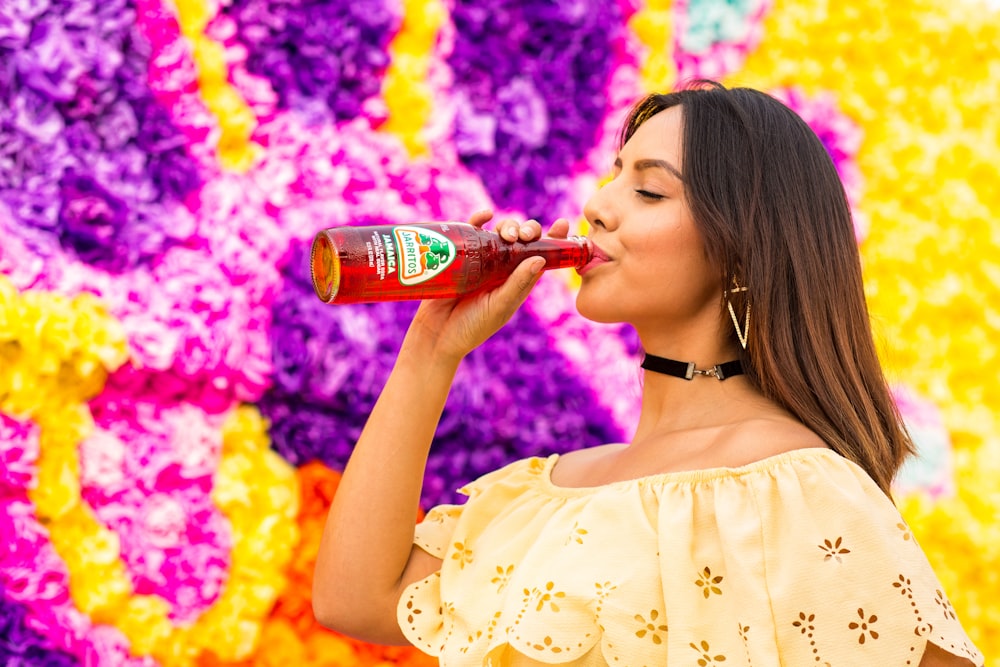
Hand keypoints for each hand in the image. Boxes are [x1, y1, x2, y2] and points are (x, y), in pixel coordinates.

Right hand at [405, 210, 561, 363]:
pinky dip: (480, 219)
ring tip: (506, 233)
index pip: (540, 256)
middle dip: (528, 230)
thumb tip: (540, 258)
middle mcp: (503, 269)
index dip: (553, 240)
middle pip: (522, 240)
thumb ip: (517, 284)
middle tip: (524, 235)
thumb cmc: (471, 327)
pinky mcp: (461, 254)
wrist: (436, 334)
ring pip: (500, 233)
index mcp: (518, 282)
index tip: (562, 224)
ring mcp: (482, 260)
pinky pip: (472, 231)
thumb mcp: (499, 307)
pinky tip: (486, 215)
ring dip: (507, 225)